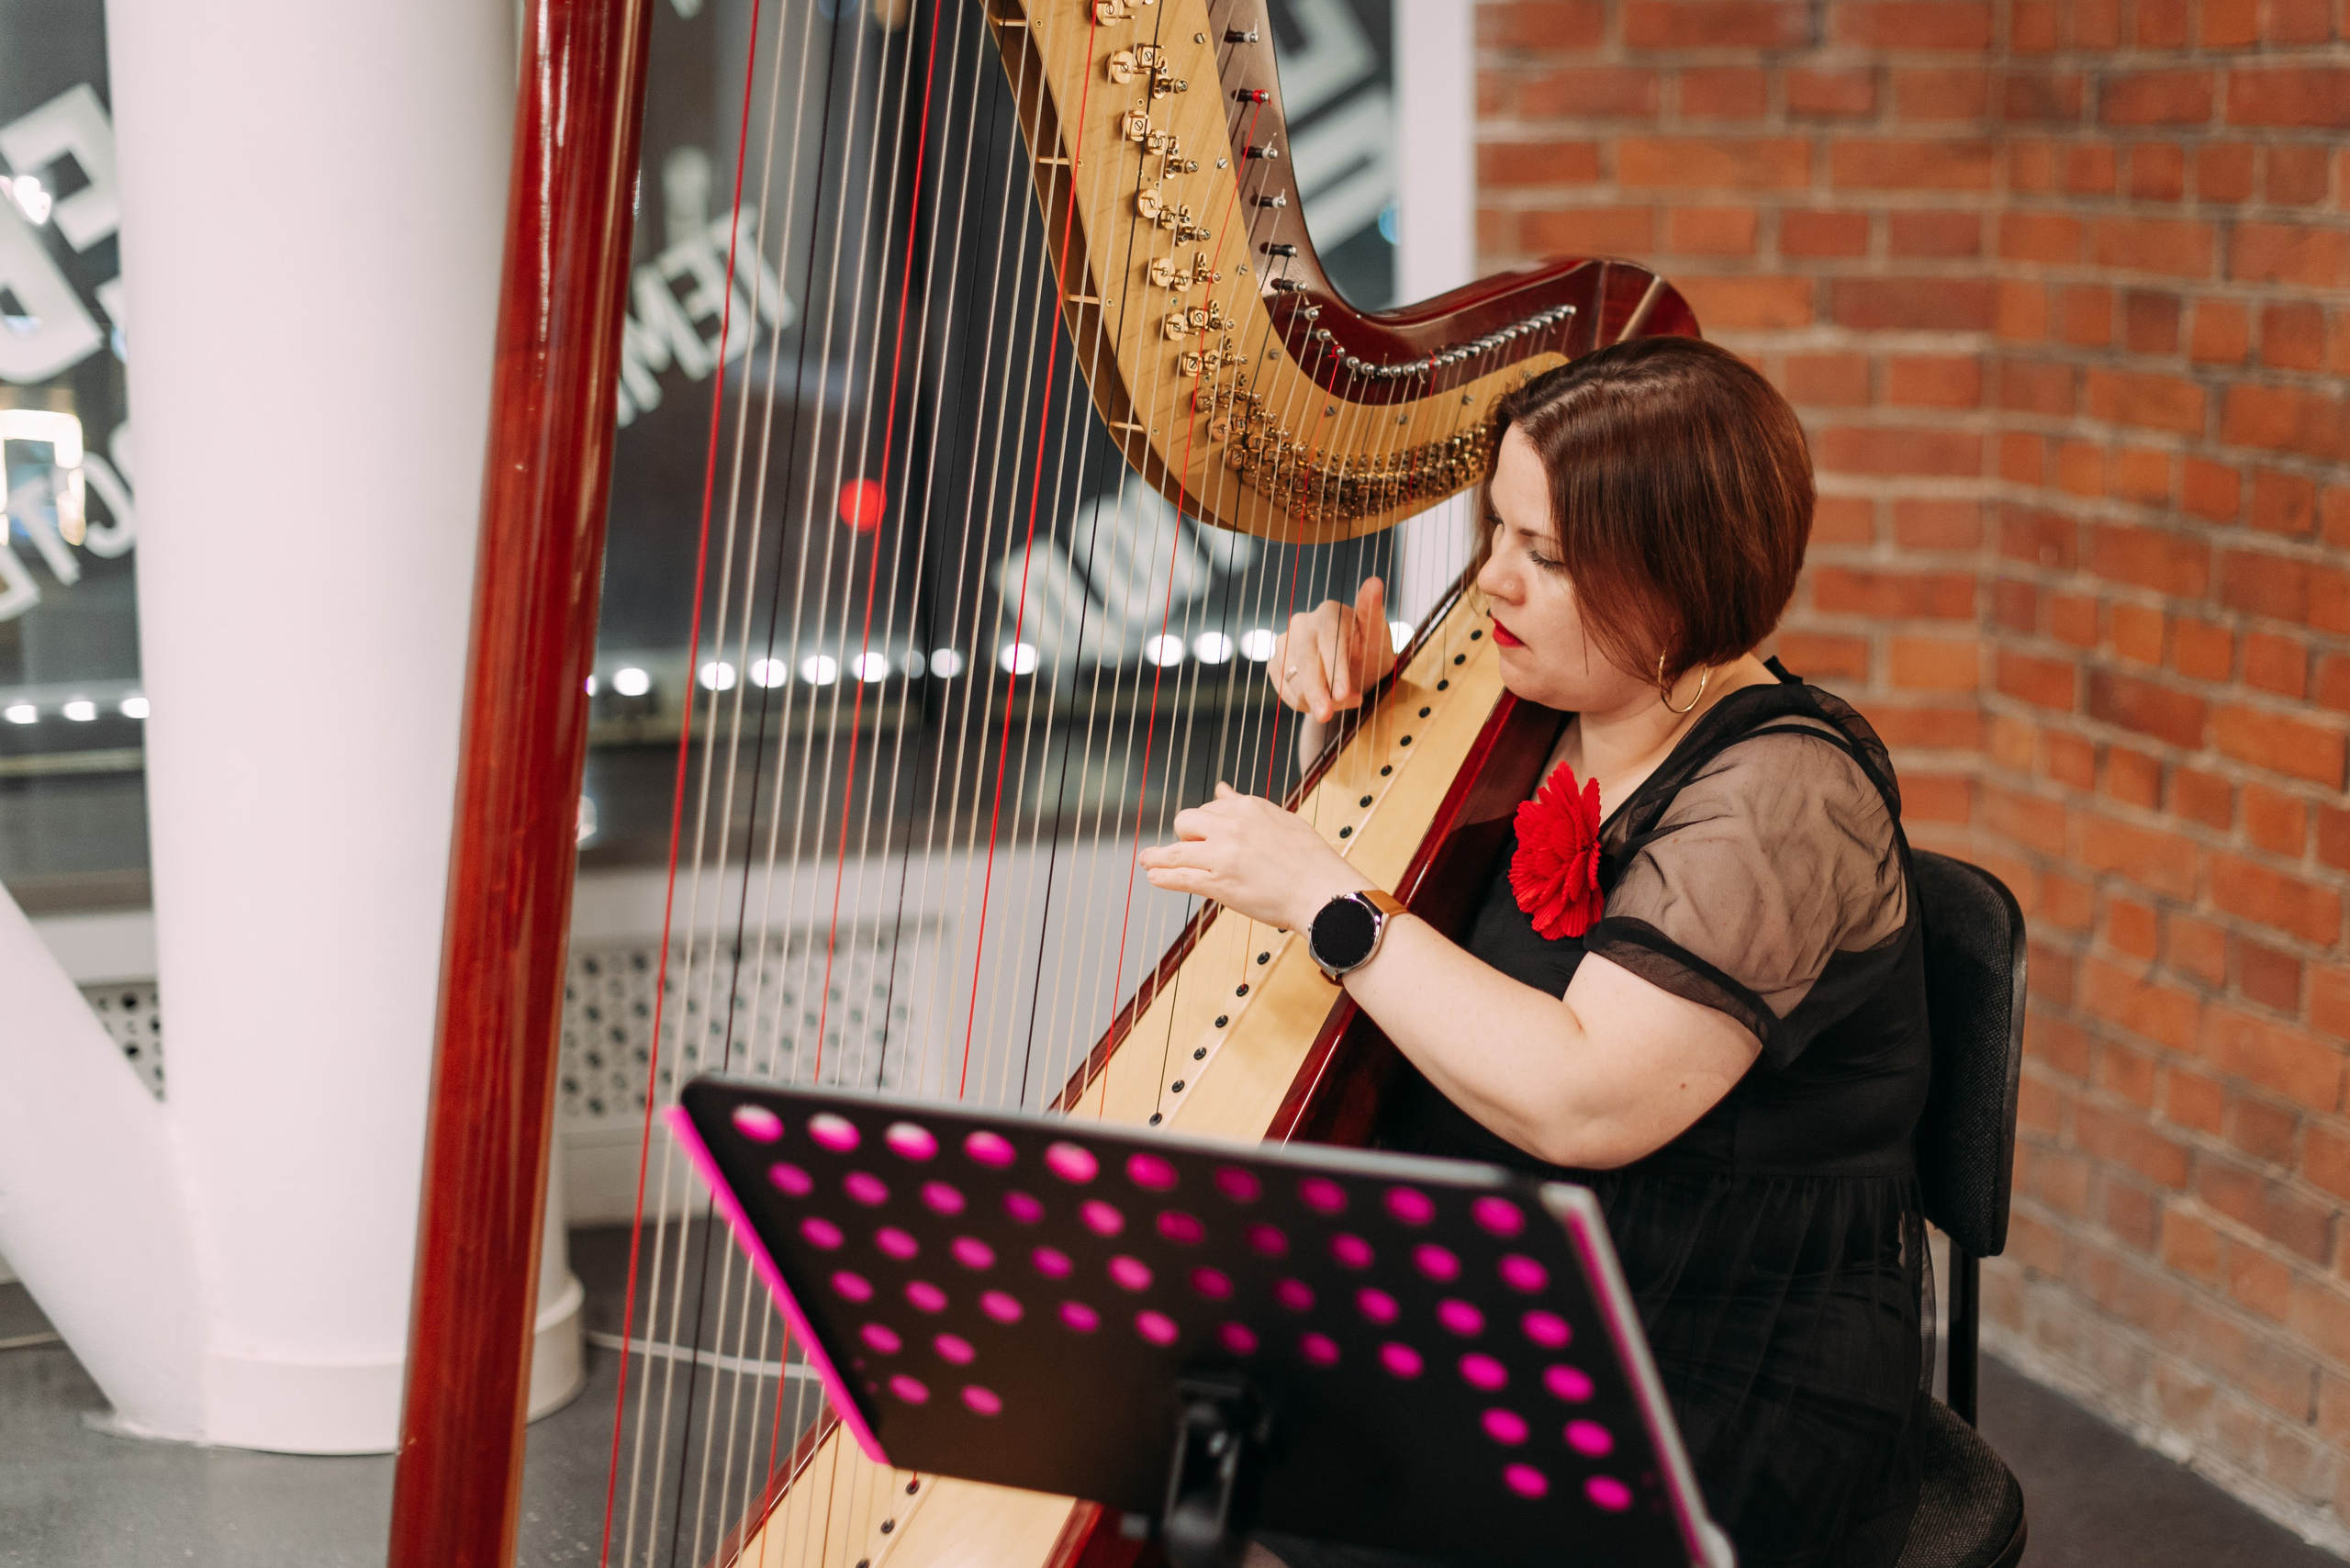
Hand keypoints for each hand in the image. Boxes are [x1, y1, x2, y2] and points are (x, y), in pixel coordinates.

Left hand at [1139, 782, 1372, 930]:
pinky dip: (1163, 877)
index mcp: (1247, 807)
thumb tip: (1221, 788)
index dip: (1204, 824)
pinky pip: (1180, 877)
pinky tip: (1155, 877)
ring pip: (1176, 850)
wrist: (1322, 891)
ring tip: (1147, 860)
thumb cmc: (1310, 860)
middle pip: (1186, 822)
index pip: (1210, 807)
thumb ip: (1244, 805)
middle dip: (1184, 835)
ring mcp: (1222, 855)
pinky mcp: (1218, 883)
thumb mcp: (1279, 819)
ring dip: (1157, 856)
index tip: (1201, 834)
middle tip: (1188, 849)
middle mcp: (1231, 826)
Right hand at [1271, 577, 1398, 723]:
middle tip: (1327, 715)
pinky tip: (1319, 704)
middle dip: (1317, 691)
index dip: (1335, 668)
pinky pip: (1284, 689)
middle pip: (1306, 660)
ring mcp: (1285, 641)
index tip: (1343, 693)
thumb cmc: (1369, 653)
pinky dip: (1302, 703)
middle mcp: (1303, 622)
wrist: (1352, 674)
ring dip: (1314, 700)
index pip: (1329, 640)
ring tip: (1338, 707)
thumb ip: (1374, 613)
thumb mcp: (1378, 638)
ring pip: (1294, 677)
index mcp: (1329, 612)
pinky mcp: (1276, 662)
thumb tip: (1375, 582)